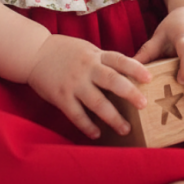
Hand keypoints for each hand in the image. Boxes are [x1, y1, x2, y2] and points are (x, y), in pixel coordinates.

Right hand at [27, 35, 152, 139]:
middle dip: (129, 93)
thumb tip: (127, 74)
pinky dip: (87, 126)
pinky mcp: (61, 97)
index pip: (119, 60)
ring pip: (97, 102)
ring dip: (113, 117)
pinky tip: (97, 133)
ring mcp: (74, 83)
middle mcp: (87, 69)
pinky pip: (77, 115)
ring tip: (125, 129)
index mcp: (95, 55)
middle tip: (144, 105)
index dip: (135, 68)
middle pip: (112, 81)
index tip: (149, 78)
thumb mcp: (87, 50)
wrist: (34, 52)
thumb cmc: (64, 51)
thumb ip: (104, 61)